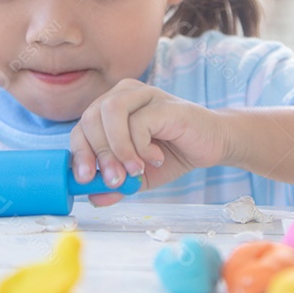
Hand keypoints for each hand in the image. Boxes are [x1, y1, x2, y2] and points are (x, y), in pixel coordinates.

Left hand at [69, 79, 228, 205]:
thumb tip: (93, 198)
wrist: (214, 144)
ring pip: (111, 112)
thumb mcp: (139, 176)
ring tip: (132, 171)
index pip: (81, 127)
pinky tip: (155, 159)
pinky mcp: (163, 103)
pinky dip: (141, 147)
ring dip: (116, 148)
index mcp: (111, 108)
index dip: (79, 153)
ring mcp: (144, 94)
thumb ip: (116, 185)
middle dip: (98, 153)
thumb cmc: (173, 154)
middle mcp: (124, 94)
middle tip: (113, 180)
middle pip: (91, 117)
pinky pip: (140, 121)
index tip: (85, 180)